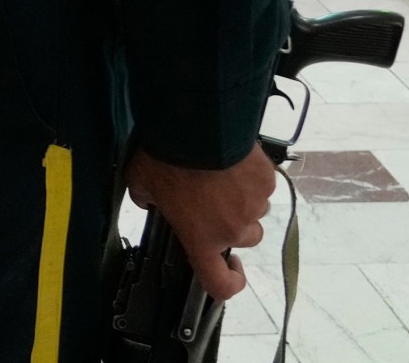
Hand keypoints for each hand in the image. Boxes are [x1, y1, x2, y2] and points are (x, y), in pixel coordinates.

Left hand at [125, 145, 276, 300]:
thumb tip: (150, 200)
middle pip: (247, 238)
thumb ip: (147, 201)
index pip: (221, 284)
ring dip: (244, 200)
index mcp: (201, 239)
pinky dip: (252, 176)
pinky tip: (233, 159)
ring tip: (223, 174)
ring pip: (257, 209)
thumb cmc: (167, 158)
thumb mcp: (141, 185)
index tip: (232, 270)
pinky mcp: (267, 180)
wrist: (197, 125)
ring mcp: (254, 204)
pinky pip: (263, 184)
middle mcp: (232, 229)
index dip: (231, 282)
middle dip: (236, 223)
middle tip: (216, 201)